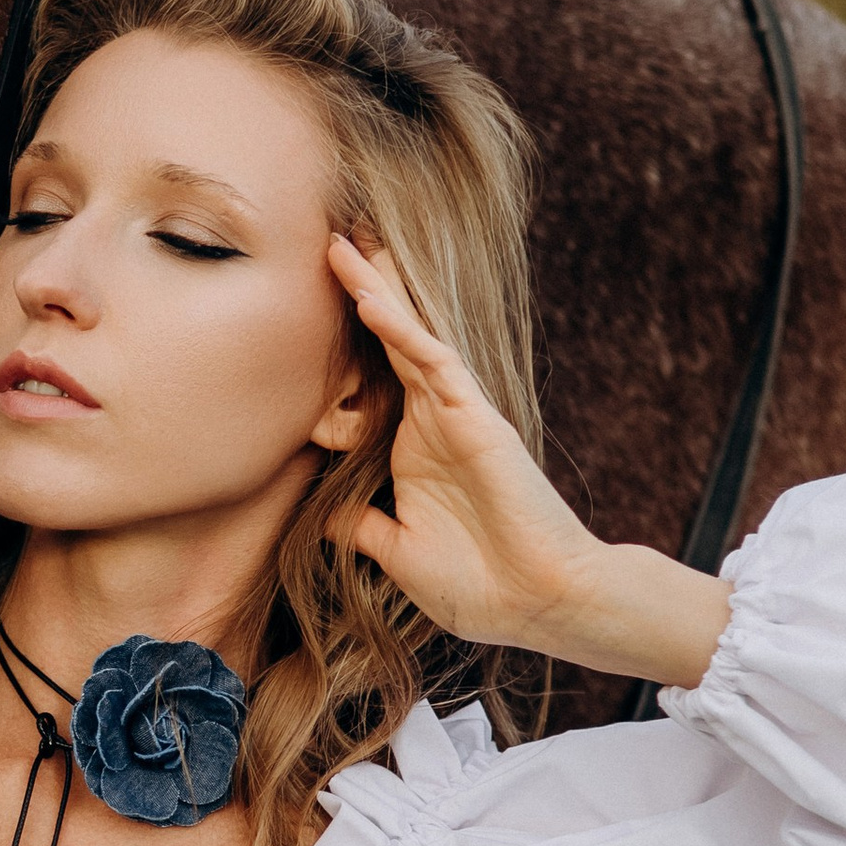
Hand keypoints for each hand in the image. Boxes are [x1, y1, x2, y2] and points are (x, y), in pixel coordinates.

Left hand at [329, 234, 731, 693]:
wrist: (539, 603)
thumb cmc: (480, 586)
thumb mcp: (400, 553)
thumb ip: (364, 528)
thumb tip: (324, 519)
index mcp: (414, 451)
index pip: (373, 383)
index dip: (347, 344)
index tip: (306, 307)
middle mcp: (434, 424)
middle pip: (392, 342)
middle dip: (364, 292)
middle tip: (331, 242)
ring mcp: (457, 417)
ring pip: (411, 339)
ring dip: (377, 292)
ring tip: (345, 246)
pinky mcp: (478, 420)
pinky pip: (436, 364)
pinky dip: (404, 332)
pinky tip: (372, 302)